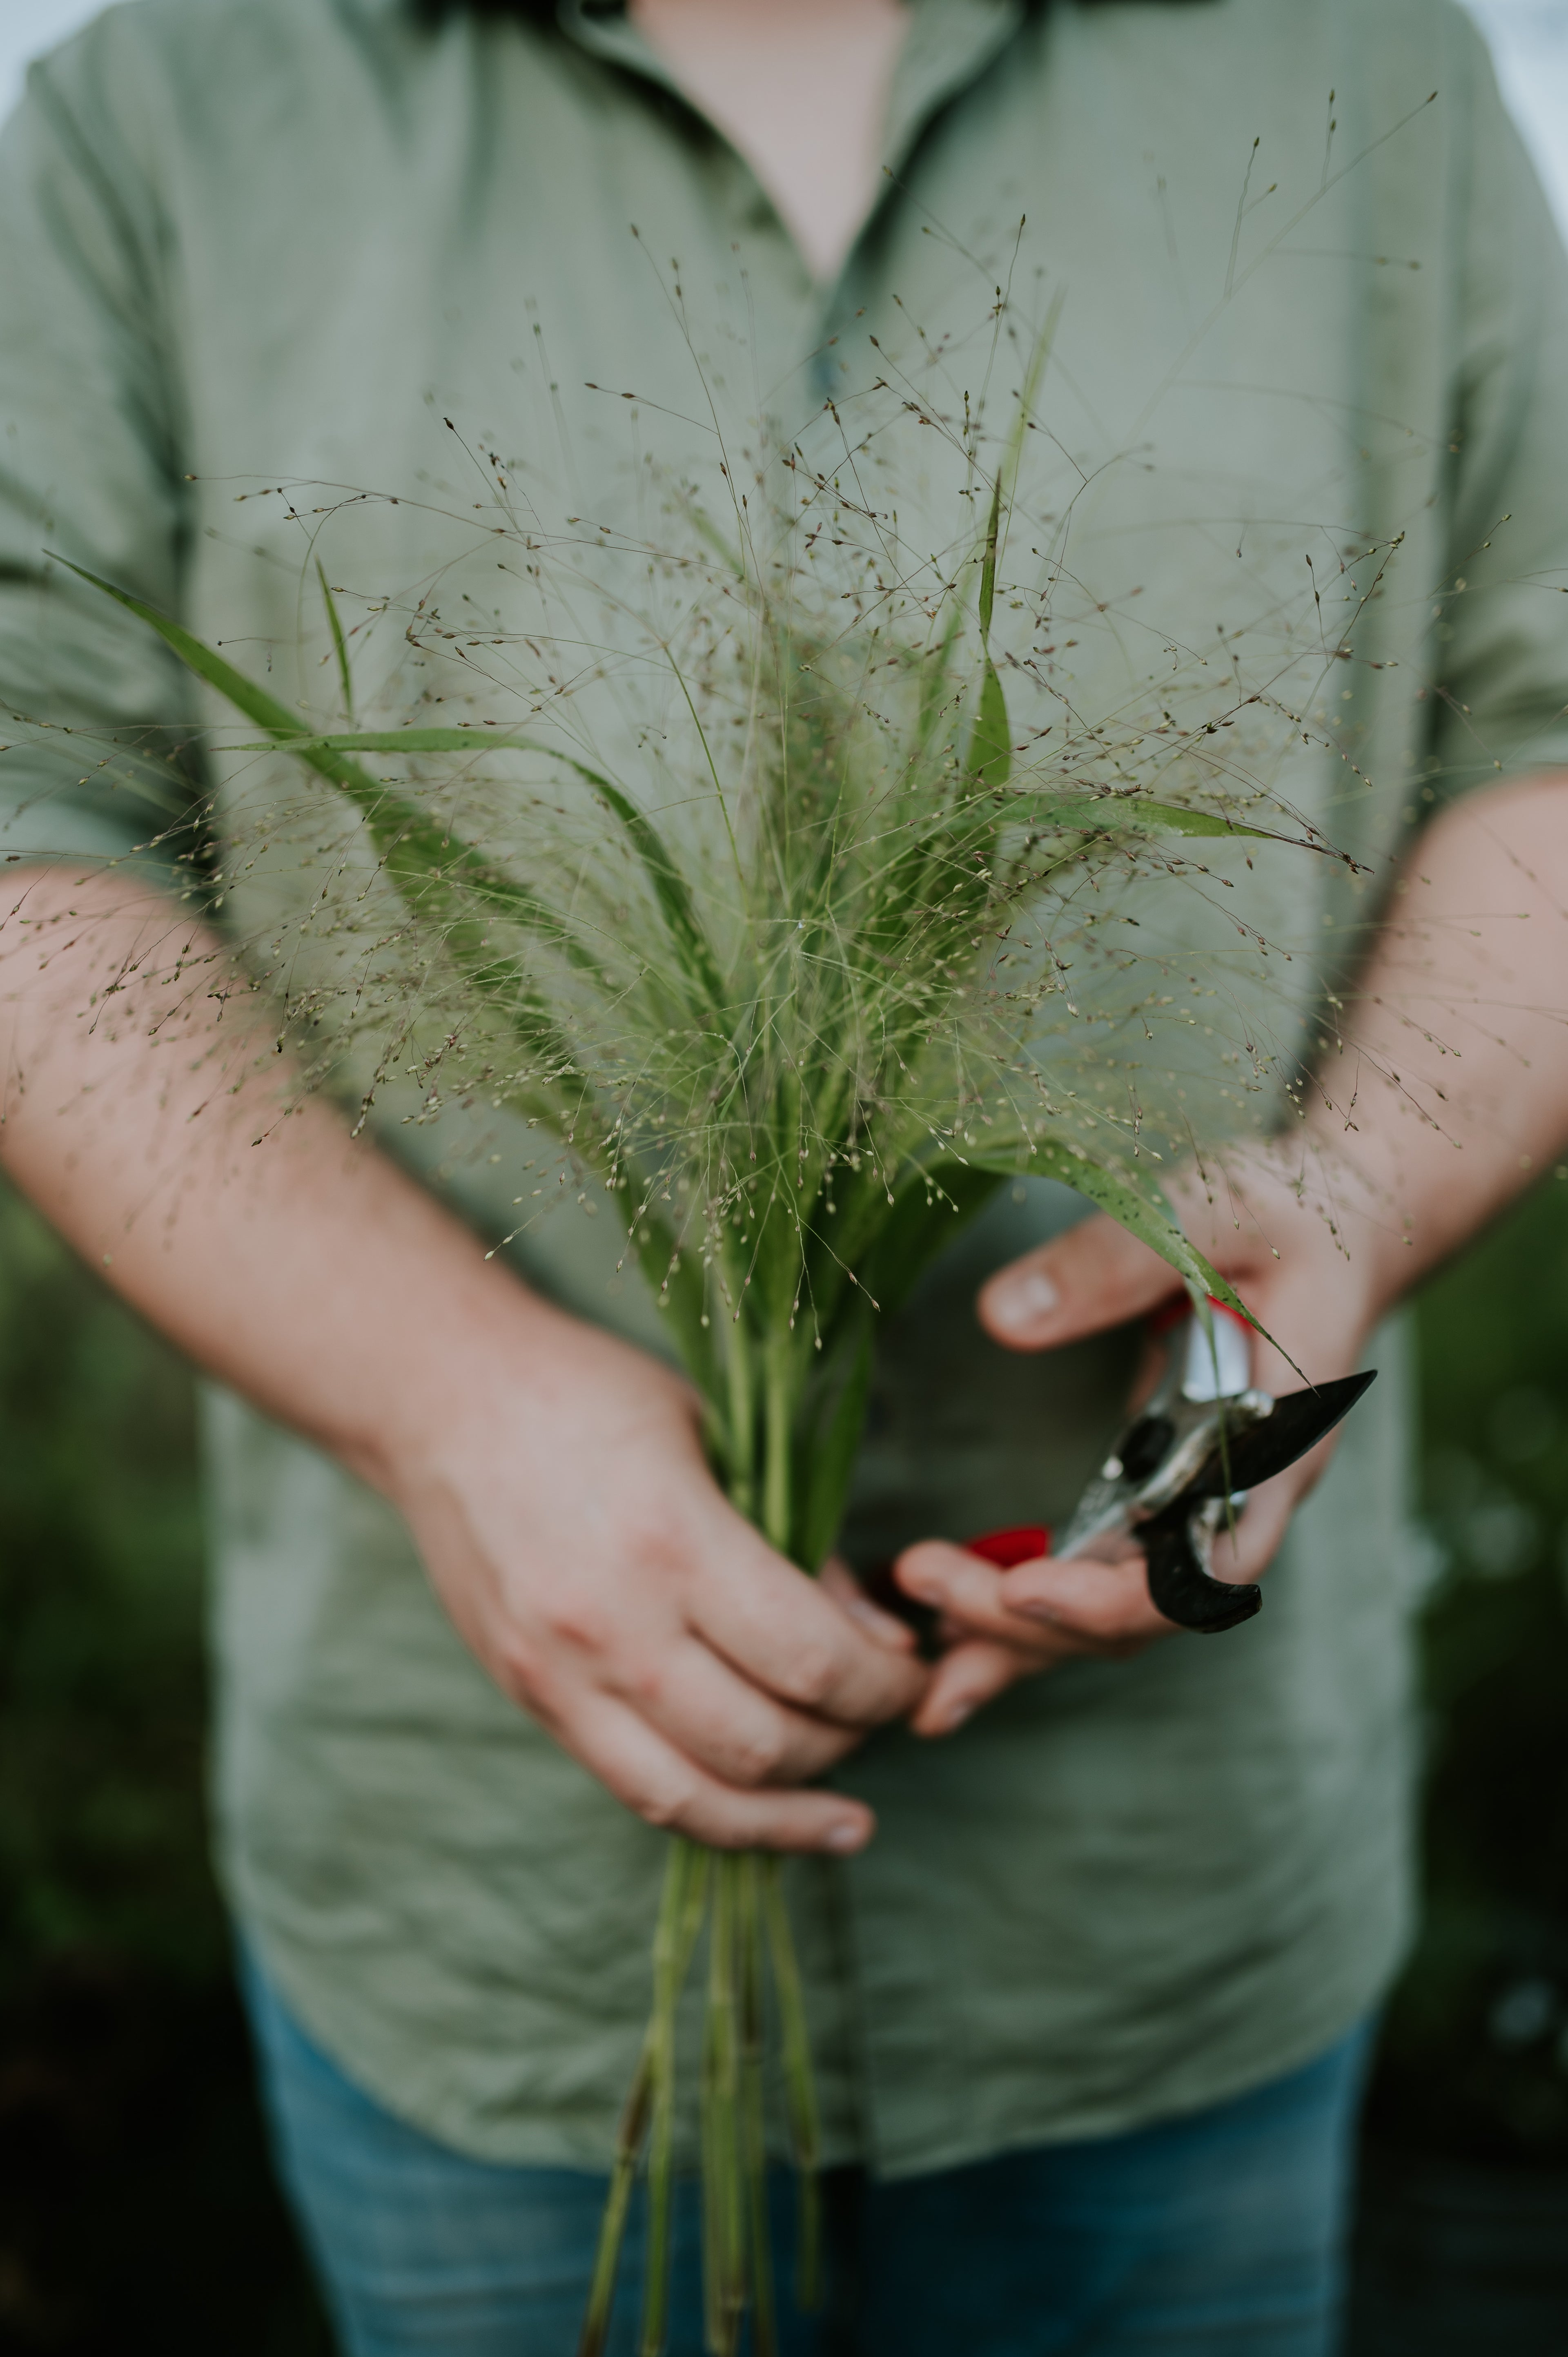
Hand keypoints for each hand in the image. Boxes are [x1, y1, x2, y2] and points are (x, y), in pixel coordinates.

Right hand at [387, 1293, 925, 1850]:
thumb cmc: (590, 1394)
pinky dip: (711, 1815)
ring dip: (786, 1811)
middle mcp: (612, 1625)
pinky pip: (634, 1789)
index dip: (886, 1686)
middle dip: (850, 1740)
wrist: (442, 1400)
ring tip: (844, 1810)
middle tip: (885, 1711)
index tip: (915, 1671)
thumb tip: (879, 1640)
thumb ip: (800, 1544)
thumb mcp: (719, 1434)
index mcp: (670, 1541)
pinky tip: (763, 1816)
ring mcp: (561, 1676)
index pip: (811, 1660)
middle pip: (764, 1742)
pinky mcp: (530, 1699)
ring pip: (698, 1797)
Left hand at [896, 1140, 1389, 1735]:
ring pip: (1113, 1614)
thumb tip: (1002, 1314)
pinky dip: (1022, 1612)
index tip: (1023, 1587)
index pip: (1207, 1564)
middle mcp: (1242, 1501)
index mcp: (1277, 1444)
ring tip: (919, 1657)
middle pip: (1145, 1609)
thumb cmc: (1278, 1215)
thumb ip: (1115, 1261)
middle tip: (925, 1585)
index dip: (1118, 1594)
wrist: (1332, 1231)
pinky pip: (1092, 1578)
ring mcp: (1198, 1509)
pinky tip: (948, 1632)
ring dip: (1018, 1639)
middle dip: (1033, 1621)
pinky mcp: (1156, 1500)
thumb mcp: (1208, 1208)